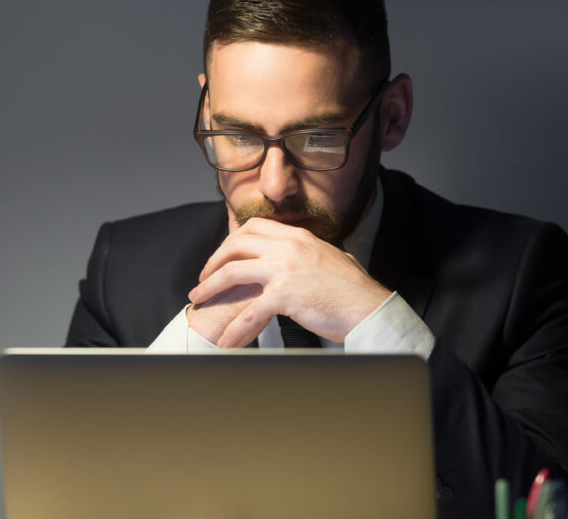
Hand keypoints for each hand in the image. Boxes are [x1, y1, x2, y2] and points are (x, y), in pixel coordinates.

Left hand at [186, 217, 391, 347]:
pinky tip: (225, 341)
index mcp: (297, 236)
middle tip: (203, 278)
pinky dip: (233, 329)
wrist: (369, 309)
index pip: (253, 226)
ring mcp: (285, 269)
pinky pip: (249, 312)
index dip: (231, 240)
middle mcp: (288, 247)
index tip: (222, 255)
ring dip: (210, 287)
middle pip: (235, 244)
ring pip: (233, 272)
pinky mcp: (285, 295)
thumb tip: (300, 255)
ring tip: (198, 300)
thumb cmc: (353, 291)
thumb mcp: (329, 258)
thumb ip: (308, 252)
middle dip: (213, 261)